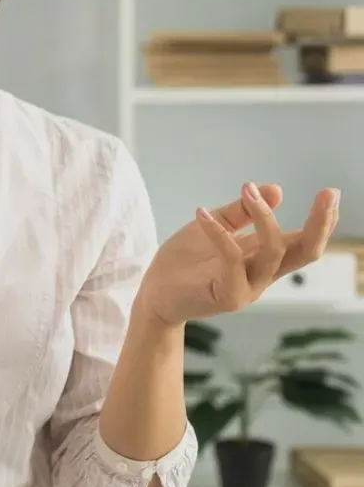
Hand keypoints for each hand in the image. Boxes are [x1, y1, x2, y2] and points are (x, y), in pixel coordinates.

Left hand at [136, 182, 339, 325]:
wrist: (154, 293)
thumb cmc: (186, 261)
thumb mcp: (214, 227)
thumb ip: (241, 212)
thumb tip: (276, 190)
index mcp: (263, 258)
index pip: (303, 241)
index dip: (322, 220)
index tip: (331, 192)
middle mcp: (262, 275)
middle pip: (305, 252)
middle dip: (320, 223)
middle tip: (328, 193)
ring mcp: (247, 288)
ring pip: (272, 254)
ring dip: (263, 218)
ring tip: (247, 191)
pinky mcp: (227, 296)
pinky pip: (232, 260)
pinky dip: (219, 233)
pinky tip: (201, 213)